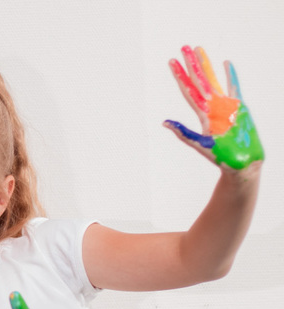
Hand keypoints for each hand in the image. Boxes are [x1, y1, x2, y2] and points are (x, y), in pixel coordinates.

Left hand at [165, 46, 262, 169]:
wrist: (242, 162)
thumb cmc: (221, 157)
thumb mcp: (199, 143)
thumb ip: (183, 132)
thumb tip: (164, 122)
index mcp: (202, 114)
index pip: (188, 90)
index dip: (180, 76)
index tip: (171, 62)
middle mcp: (212, 106)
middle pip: (199, 80)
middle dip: (191, 64)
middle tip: (184, 47)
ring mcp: (226, 105)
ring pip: (213, 79)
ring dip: (207, 65)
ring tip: (199, 49)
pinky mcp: (240, 107)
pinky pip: (234, 87)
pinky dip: (231, 75)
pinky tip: (226, 63)